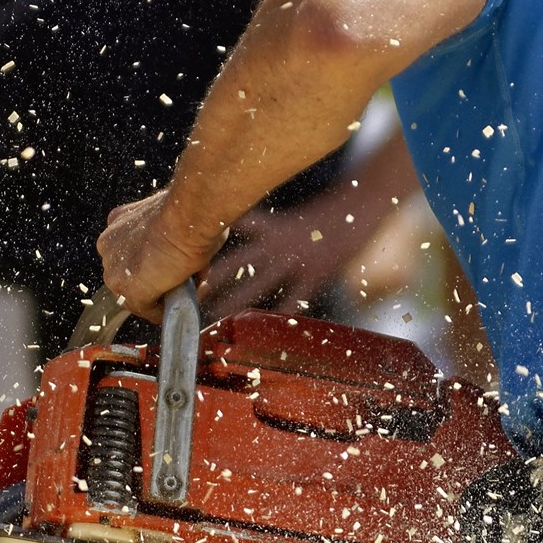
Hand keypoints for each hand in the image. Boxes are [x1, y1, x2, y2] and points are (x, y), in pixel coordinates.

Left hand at [98, 186, 224, 319]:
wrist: (188, 215)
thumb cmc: (189, 210)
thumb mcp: (173, 219)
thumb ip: (169, 237)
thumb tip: (185, 255)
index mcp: (118, 223)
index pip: (130, 255)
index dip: (156, 264)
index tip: (176, 265)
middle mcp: (109, 245)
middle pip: (132, 276)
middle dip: (159, 282)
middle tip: (189, 281)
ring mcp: (115, 270)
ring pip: (139, 295)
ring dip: (165, 296)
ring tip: (194, 289)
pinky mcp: (129, 290)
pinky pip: (148, 310)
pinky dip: (166, 311)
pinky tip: (186, 301)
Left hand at [198, 192, 387, 317]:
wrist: (360, 213)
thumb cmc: (324, 216)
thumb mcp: (290, 219)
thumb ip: (264, 230)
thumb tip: (233, 229)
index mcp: (272, 227)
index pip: (231, 230)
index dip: (207, 239)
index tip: (182, 252)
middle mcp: (278, 244)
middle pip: (237, 263)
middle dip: (211, 278)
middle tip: (186, 293)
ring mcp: (296, 261)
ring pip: (258, 285)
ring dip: (234, 301)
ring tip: (214, 318)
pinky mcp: (315, 276)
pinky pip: (292, 300)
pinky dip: (278, 314)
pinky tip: (264, 329)